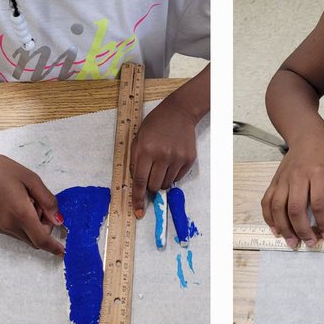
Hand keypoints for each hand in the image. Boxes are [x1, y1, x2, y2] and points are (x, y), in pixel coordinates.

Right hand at [0, 147, 63, 255]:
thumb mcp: (32, 180)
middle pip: (34, 240)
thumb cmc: (5, 170)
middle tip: (40, 203)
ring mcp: (0, 228)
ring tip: (28, 199)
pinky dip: (23, 224)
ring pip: (25, 236)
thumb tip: (58, 220)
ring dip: (33, 225)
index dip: (53, 247)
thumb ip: (47, 201)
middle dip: (44, 228)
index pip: (40, 239)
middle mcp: (9, 226)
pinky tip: (19, 203)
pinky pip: (15, 232)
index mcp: (21, 214)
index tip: (63, 252)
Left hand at [130, 98, 198, 214]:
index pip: (139, 181)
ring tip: (162, 164)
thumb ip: (134, 162)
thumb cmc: (155, 125)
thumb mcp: (138, 139)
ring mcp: (177, 157)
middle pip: (154, 186)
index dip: (137, 198)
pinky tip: (171, 161)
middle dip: (150, 186)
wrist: (179, 112)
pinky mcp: (189, 159)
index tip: (138, 211)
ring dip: (161, 180)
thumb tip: (137, 185)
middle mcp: (162, 155)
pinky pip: (178, 178)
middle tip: (151, 174)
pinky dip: (172, 175)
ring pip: (166, 184)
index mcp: (146, 150)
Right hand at [261, 139, 323, 247]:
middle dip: (302, 230)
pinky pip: (267, 201)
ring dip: (284, 228)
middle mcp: (298, 176)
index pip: (319, 203)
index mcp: (318, 173)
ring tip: (292, 242)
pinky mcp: (275, 180)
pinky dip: (269, 217)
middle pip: (296, 208)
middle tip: (309, 242)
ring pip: (279, 207)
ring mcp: (284, 179)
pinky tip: (276, 229)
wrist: (308, 136)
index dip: (323, 222)